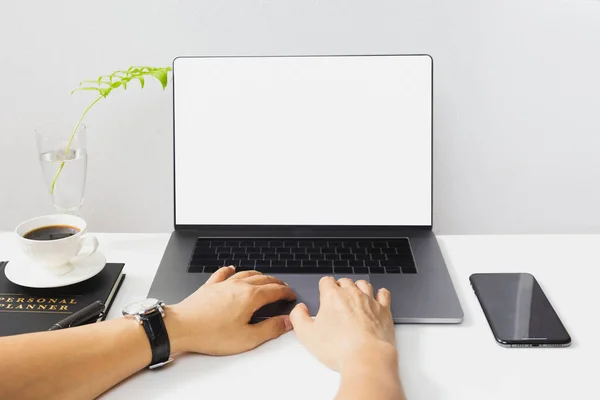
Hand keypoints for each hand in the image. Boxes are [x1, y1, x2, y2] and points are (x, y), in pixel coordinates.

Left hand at [166, 266, 295, 354]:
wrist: (182, 327)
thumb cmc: (210, 334)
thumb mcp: (247, 338)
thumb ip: (270, 329)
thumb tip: (286, 322)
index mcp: (250, 297)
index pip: (275, 291)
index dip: (287, 293)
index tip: (291, 296)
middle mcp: (238, 286)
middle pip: (264, 279)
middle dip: (277, 283)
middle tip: (283, 288)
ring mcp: (223, 284)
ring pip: (247, 274)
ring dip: (260, 276)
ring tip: (265, 279)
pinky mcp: (210, 287)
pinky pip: (223, 273)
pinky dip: (231, 270)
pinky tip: (232, 268)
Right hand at [289, 277, 395, 370]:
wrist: (367, 358)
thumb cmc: (339, 348)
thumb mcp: (307, 335)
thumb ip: (298, 318)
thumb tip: (299, 309)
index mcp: (332, 297)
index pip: (326, 281)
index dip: (324, 287)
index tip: (324, 294)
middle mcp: (352, 294)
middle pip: (345, 281)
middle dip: (340, 288)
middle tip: (337, 301)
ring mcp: (369, 301)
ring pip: (363, 284)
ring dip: (358, 288)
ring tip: (355, 298)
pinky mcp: (384, 310)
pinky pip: (383, 294)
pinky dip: (379, 294)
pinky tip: (377, 298)